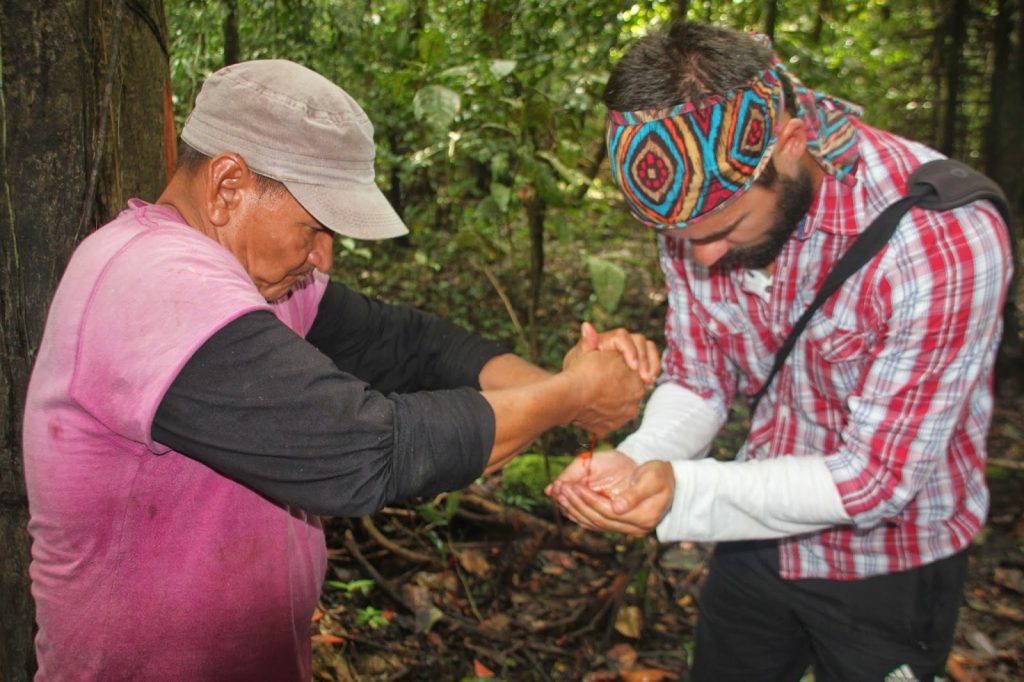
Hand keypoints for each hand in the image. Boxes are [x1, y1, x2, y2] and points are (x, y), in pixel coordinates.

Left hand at [546, 450, 674, 536]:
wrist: (670, 482)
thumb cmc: (661, 475)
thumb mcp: (652, 479)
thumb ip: (635, 494)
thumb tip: (617, 508)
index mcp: (644, 517)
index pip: (609, 512)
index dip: (589, 500)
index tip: (573, 486)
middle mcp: (636, 529)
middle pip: (600, 520)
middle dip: (578, 505)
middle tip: (561, 490)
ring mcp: (629, 530)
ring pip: (597, 524)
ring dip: (576, 511)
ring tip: (560, 496)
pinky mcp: (622, 526)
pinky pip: (598, 524)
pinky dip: (582, 516)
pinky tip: (569, 506)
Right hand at [560, 347, 644, 435]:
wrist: (568, 396)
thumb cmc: (586, 371)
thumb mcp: (604, 352)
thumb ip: (614, 345)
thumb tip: (594, 330)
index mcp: (638, 386)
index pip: (636, 377)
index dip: (623, 371)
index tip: (610, 368)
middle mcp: (633, 405)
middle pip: (629, 393)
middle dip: (620, 387)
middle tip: (603, 380)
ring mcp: (621, 419)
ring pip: (619, 407)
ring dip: (612, 400)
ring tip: (596, 391)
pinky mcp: (607, 428)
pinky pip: (607, 418)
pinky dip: (602, 412)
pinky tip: (591, 403)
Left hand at [563, 322, 659, 384]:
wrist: (578, 388)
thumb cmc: (575, 374)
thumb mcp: (577, 361)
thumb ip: (585, 345)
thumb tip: (586, 326)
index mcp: (605, 339)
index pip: (622, 336)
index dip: (629, 349)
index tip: (632, 367)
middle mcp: (619, 342)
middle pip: (639, 340)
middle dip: (644, 359)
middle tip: (644, 378)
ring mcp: (629, 351)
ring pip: (649, 349)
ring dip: (652, 364)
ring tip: (648, 381)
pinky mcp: (636, 363)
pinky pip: (649, 362)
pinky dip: (652, 370)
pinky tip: (648, 384)